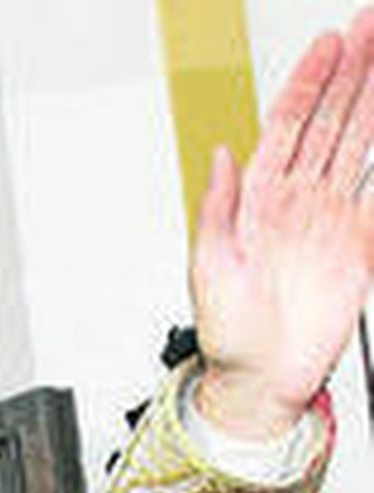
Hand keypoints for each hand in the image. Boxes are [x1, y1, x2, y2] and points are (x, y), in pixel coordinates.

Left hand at [191, 11, 373, 437]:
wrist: (260, 382)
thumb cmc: (226, 336)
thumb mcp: (209, 271)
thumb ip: (216, 211)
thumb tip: (219, 157)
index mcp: (256, 203)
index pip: (286, 127)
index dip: (308, 84)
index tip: (327, 44)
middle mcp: (295, 202)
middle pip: (329, 121)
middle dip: (351, 72)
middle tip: (371, 26)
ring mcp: (329, 219)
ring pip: (358, 143)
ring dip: (373, 98)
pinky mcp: (358, 244)